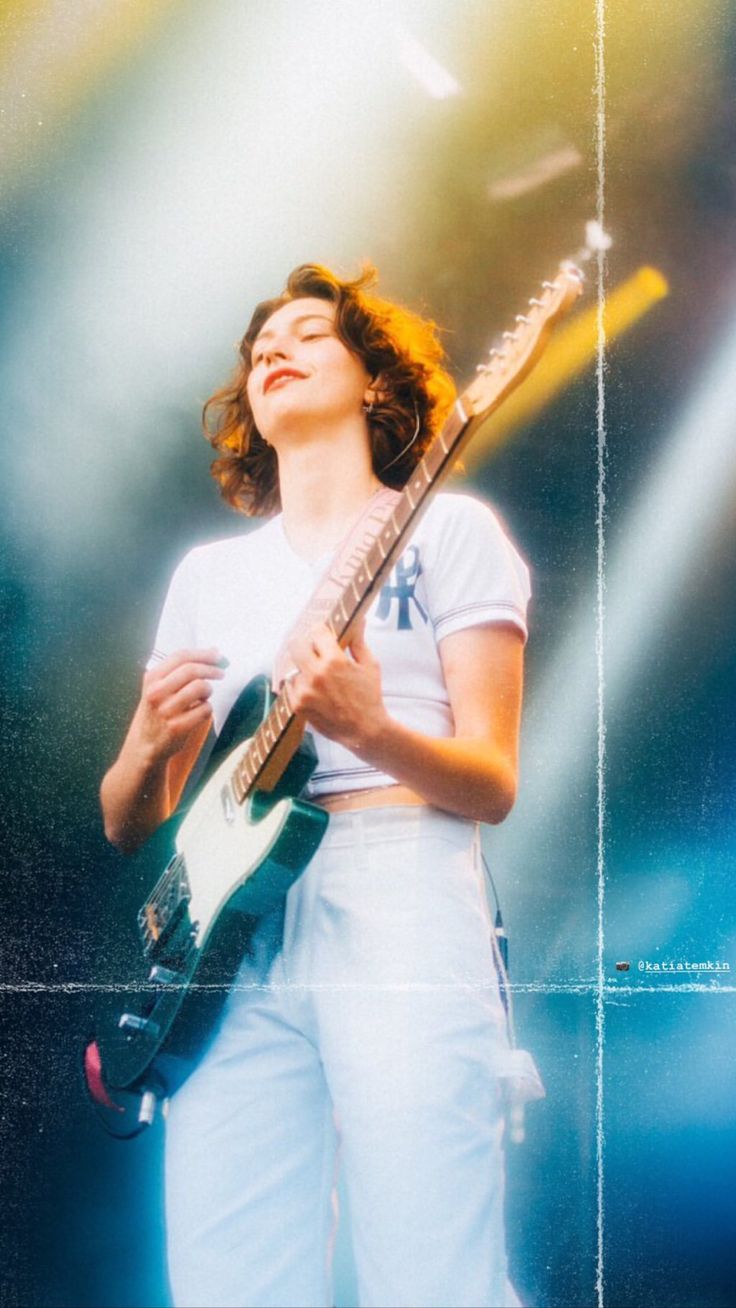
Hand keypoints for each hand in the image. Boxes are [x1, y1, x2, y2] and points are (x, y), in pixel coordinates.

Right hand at [132, 647, 224, 763]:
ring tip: (205, 695)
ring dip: (208, 690)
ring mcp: (165, 710)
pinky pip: (204, 710)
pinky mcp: (177, 727)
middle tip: (221, 673)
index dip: (203, 654)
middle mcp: (156, 692)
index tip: (217, 656)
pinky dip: (207, 709)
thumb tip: (214, 651)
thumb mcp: (160, 687)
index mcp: (152, 678)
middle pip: (191, 670)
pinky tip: (200, 711)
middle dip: (211, 669)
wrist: (143, 745)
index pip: (180, 656)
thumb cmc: (156, 712)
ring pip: (200, 687)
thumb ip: (183, 669)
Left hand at [284, 621, 386, 754]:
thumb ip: (358, 641)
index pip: (316, 632)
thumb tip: (359, 621)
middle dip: (305, 644)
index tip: (322, 634)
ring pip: (292, 666)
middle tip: (313, 649)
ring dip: (302, 667)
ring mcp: (304, 691)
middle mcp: (316, 674)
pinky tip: (312, 688)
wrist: (364, 730)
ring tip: (316, 674)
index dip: (320, 631)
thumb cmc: (369, 697)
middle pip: (295, 645)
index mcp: (334, 661)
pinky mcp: (297, 705)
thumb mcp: (369, 665)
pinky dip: (298, 684)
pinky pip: (290, 686)